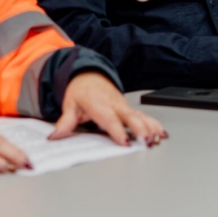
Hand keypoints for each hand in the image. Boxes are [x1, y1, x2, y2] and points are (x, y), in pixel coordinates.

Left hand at [49, 72, 166, 146]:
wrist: (88, 75)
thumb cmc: (80, 91)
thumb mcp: (69, 105)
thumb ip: (65, 122)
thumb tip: (55, 136)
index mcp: (98, 103)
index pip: (109, 118)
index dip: (117, 130)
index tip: (124, 141)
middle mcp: (114, 104)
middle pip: (129, 116)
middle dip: (139, 129)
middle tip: (146, 141)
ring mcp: (124, 106)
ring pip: (139, 116)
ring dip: (150, 127)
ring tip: (157, 138)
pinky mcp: (129, 109)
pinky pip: (143, 116)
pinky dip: (153, 124)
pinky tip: (161, 133)